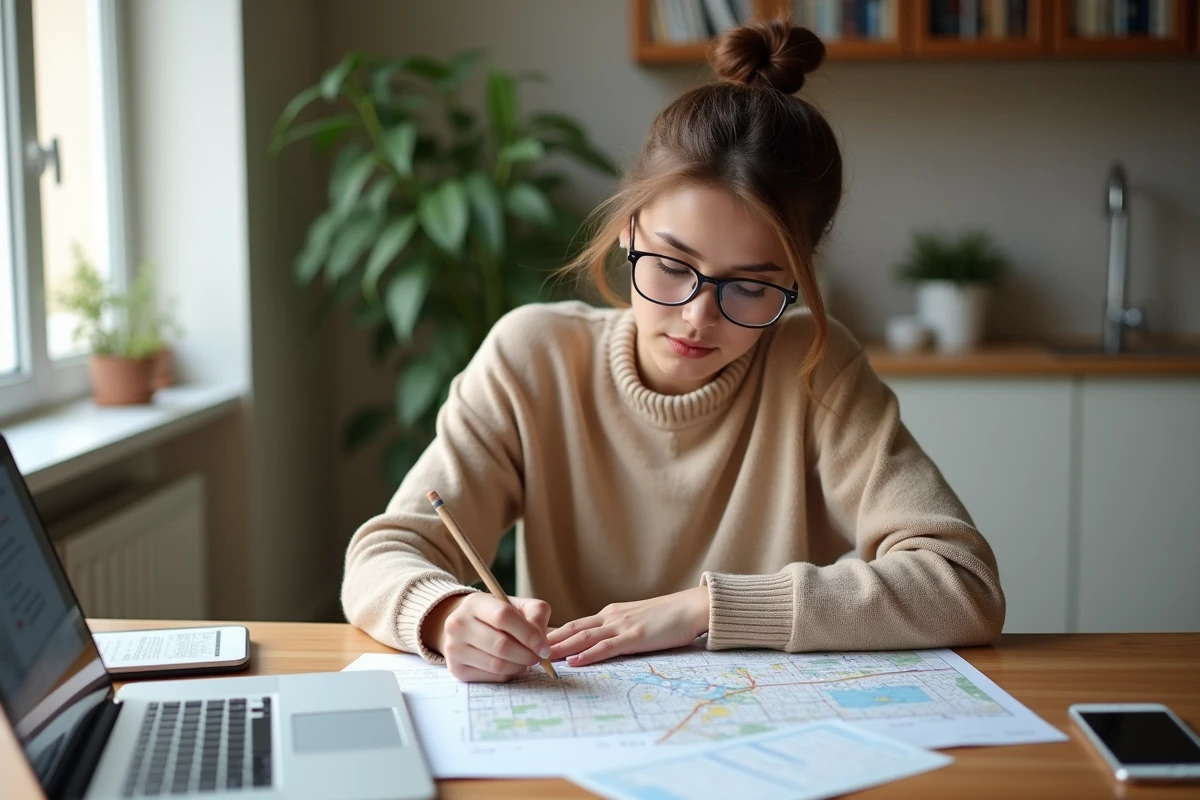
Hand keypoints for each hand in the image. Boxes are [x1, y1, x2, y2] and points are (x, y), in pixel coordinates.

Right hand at [422, 593, 551, 682]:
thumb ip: (536, 615)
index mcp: (474, 603)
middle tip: (539, 658)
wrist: (465, 626)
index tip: (544, 647)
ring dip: (519, 666)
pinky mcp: (456, 669)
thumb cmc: (497, 615)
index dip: (528, 634)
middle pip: (501, 645)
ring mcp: (454, 648)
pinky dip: (507, 674)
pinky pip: (491, 677)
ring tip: (525, 661)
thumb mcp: (517, 606)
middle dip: (527, 655)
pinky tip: (510, 666)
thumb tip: (542, 643)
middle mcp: (458, 624)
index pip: (503, 617)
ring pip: (496, 665)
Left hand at [547, 587, 709, 667]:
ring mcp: (622, 626)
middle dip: (547, 641)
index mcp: (611, 614)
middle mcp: (611, 617)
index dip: (553, 635)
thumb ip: (620, 630)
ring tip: (538, 658)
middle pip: (572, 630)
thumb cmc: (669, 617)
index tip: (533, 644)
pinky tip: (573, 661)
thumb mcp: (638, 621)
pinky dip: (587, 654)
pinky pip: (606, 647)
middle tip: (524, 651)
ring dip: (559, 648)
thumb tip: (603, 644)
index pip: (576, 625)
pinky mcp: (635, 636)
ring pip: (583, 638)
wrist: (693, 607)